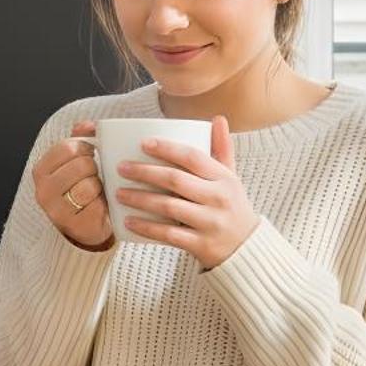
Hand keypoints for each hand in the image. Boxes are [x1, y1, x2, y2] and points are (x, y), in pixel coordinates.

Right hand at [33, 121, 113, 250]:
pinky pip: (97, 205)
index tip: (90, 154)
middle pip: (81, 165)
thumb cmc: (82, 190)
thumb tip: (87, 126)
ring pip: (89, 185)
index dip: (85, 148)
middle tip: (94, 176)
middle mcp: (43, 190)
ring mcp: (57, 210)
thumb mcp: (76, 162)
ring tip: (96, 192)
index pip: (67, 147)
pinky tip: (101, 205)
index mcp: (41, 170)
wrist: (86, 226)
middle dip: (94, 168)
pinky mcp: (75, 225)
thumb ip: (81, 139)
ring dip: (99, 187)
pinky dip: (104, 203)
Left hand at [113, 115, 258, 270]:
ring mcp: (210, 223)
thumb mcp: (231, 177)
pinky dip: (147, 228)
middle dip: (145, 172)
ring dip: (140, 199)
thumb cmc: (232, 206)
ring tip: (118, 193)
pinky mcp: (200, 245)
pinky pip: (168, 235)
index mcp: (224, 178)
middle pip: (175, 180)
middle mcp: (218, 198)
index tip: (143, 143)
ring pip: (168, 207)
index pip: (193, 157)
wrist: (247, 247)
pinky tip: (129, 221)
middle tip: (121, 168)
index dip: (167, 148)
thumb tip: (218, 118)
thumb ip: (222, 148)